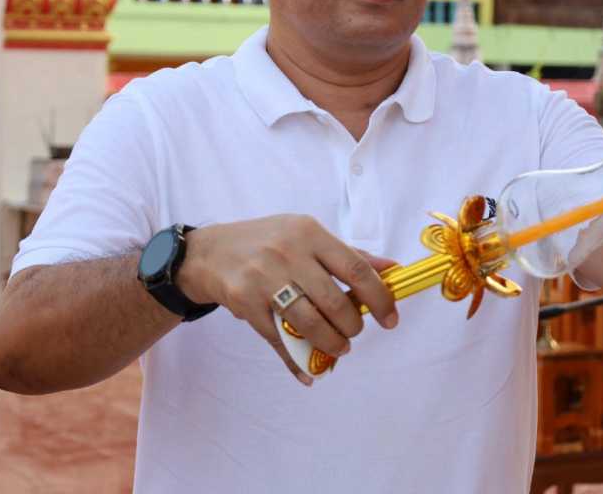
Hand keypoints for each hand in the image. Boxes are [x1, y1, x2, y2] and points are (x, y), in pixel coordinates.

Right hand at [175, 215, 398, 383]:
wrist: (209, 253)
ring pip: (309, 324)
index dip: (379, 298)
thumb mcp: (306, 235)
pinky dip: (298, 362)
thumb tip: (393, 270)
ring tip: (338, 348)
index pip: (355, 269)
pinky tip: (309, 370)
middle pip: (335, 302)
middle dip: (352, 327)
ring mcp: (264, 279)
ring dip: (331, 345)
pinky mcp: (246, 304)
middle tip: (354, 334)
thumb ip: (348, 254)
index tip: (390, 319)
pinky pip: (279, 340)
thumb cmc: (267, 242)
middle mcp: (287, 253)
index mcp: (309, 233)